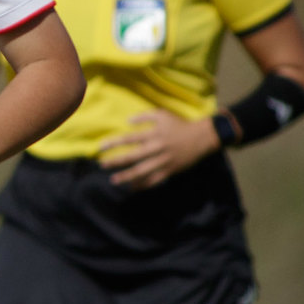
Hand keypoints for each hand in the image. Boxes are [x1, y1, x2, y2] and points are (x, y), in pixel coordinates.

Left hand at [97, 110, 219, 189]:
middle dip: (116, 162)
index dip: (113, 143)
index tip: (100, 147)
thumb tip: (128, 121)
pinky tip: (133, 188)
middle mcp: (156, 149)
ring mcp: (163, 161)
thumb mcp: (162, 115)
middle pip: (132, 157)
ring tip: (114, 181)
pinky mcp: (170, 170)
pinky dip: (143, 185)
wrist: (202, 137)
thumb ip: (144, 117)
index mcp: (153, 135)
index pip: (128, 139)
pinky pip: (154, 180)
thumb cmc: (180, 125)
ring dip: (127, 177)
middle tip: (102, 165)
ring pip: (142, 171)